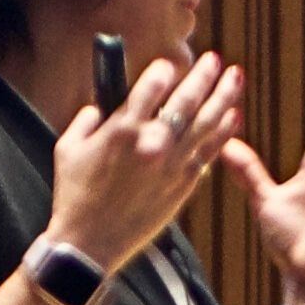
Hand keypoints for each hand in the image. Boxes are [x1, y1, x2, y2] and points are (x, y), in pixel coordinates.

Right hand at [48, 47, 243, 273]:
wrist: (89, 244)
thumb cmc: (74, 196)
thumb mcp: (68, 148)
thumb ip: (87, 119)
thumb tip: (101, 105)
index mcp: (122, 130)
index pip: (151, 87)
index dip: (162, 71)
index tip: (168, 65)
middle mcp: (152, 143)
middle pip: (186, 99)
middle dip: (202, 75)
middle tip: (214, 60)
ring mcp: (172, 165)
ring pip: (207, 123)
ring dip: (224, 96)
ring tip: (236, 77)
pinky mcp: (183, 185)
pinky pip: (210, 151)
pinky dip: (224, 132)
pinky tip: (233, 116)